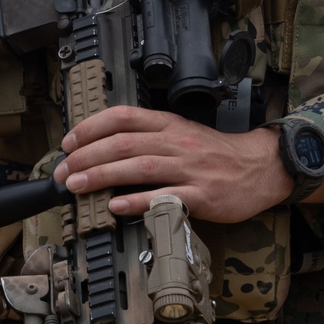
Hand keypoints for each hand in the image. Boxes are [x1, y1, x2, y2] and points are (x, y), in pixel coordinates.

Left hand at [53, 106, 294, 222]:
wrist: (261, 167)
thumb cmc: (218, 154)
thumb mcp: (183, 134)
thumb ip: (150, 138)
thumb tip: (106, 148)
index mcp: (170, 125)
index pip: (123, 117)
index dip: (91, 127)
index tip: (68, 142)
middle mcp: (176, 143)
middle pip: (124, 143)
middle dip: (87, 156)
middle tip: (63, 171)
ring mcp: (189, 169)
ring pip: (139, 167)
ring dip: (102, 176)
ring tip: (77, 186)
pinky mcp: (202, 195)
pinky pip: (165, 197)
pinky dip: (137, 202)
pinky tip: (116, 207)